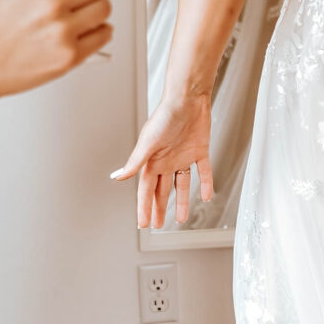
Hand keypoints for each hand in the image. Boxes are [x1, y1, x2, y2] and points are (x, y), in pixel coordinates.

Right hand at [112, 91, 213, 227]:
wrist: (187, 98)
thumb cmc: (165, 116)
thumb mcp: (148, 142)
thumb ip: (135, 162)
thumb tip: (117, 177)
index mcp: (152, 161)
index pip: (146, 191)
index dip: (144, 208)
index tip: (142, 224)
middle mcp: (166, 161)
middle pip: (161, 190)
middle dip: (157, 208)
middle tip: (156, 225)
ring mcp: (183, 157)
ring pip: (181, 185)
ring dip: (180, 202)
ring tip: (180, 219)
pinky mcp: (199, 150)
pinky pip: (203, 171)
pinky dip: (205, 184)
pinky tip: (206, 196)